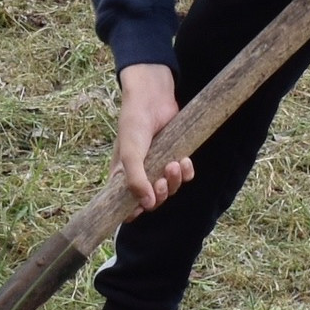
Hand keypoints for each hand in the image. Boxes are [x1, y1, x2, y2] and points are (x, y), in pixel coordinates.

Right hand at [113, 63, 192, 209]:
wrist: (152, 97)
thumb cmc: (134, 123)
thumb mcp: (130, 153)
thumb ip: (135, 180)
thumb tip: (146, 205)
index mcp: (123, 176)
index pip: (126, 206)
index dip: (134, 212)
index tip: (142, 209)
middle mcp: (140, 174)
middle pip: (152, 201)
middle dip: (160, 195)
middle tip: (161, 181)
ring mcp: (158, 166)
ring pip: (170, 189)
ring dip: (174, 182)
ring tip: (174, 164)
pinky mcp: (175, 156)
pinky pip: (184, 176)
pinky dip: (187, 172)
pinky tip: (184, 161)